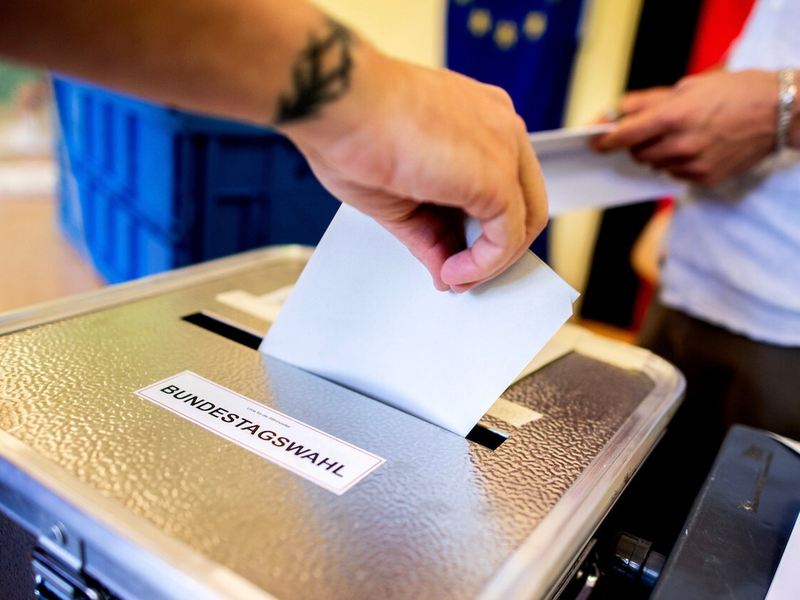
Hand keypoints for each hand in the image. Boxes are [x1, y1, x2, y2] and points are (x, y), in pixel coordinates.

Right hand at [281, 45, 546, 292]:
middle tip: (463, 273)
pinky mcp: (496, 178)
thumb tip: (445, 269)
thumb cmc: (352, 129)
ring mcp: (504, 148)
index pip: (502, 182)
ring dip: (491, 261)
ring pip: (524, 220)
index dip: (484, 226)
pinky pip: (507, 237)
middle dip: (496, 247)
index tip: (457, 255)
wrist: (338, 103)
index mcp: (478, 118)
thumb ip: (431, 233)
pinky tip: (454, 272)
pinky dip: (484, 265)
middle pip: (524, 201)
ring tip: (455, 277)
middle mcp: (500, 126)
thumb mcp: (399, 195)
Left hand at [592, 70, 778, 185]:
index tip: (596, 142)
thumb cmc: (735, 92)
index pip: (625, 135)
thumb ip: (647, 102)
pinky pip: (677, 175)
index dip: (606, 140)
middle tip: (651, 131)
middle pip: (638, 154)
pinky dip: (678, 164)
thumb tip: (617, 111)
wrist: (780, 112)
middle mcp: (681, 144)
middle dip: (637, 144)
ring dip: (658, 154)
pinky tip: (696, 148)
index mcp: (674, 116)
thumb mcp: (689, 86)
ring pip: (656, 166)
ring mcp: (694, 164)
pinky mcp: (706, 178)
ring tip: (681, 136)